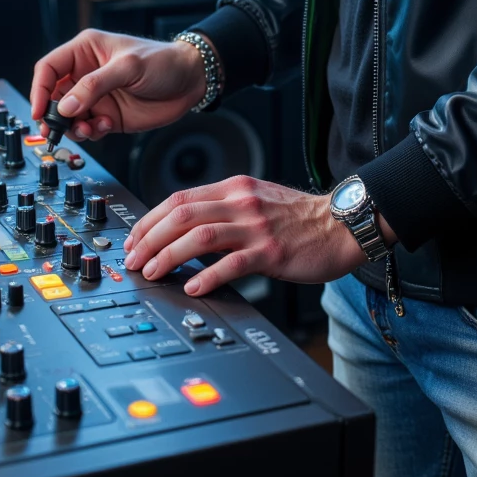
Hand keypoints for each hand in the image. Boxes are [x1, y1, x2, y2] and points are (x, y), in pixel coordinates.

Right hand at [30, 29, 208, 142]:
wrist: (191, 81)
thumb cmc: (163, 62)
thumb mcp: (129, 67)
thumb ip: (95, 85)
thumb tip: (65, 105)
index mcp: (86, 51)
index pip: (49, 68)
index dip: (40, 89)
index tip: (39, 110)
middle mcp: (87, 74)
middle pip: (53, 97)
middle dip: (53, 115)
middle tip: (56, 130)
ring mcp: (96, 96)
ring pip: (68, 117)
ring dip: (73, 127)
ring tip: (88, 129)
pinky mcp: (107, 115)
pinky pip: (87, 128)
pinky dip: (91, 132)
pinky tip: (107, 126)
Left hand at [122, 175, 372, 296]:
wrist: (341, 224)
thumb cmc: (299, 217)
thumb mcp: (256, 199)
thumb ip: (224, 209)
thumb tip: (183, 229)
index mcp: (235, 187)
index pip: (179, 199)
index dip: (150, 220)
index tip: (134, 240)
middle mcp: (242, 202)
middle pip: (182, 215)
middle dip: (150, 240)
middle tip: (134, 261)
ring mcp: (256, 226)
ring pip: (199, 236)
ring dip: (169, 256)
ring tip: (153, 273)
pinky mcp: (271, 251)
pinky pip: (231, 263)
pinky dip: (207, 276)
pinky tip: (193, 288)